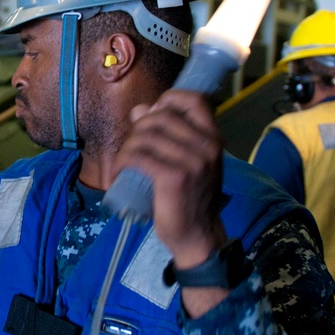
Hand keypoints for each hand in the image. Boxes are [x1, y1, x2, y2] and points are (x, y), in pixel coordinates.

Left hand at [111, 89, 226, 269]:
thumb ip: (169, 136)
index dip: (168, 99)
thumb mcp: (188, 163)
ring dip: (127, 147)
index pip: (194, 99)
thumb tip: (139, 110)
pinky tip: (121, 172)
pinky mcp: (173, 178)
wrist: (198, 235)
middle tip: (132, 147)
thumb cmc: (189, 198)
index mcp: (213, 139)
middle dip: (138, 128)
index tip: (153, 113)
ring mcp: (192, 162)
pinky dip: (122, 162)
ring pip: (145, 136)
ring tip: (125, 162)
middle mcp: (207, 146)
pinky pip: (138, 156)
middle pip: (160, 116)